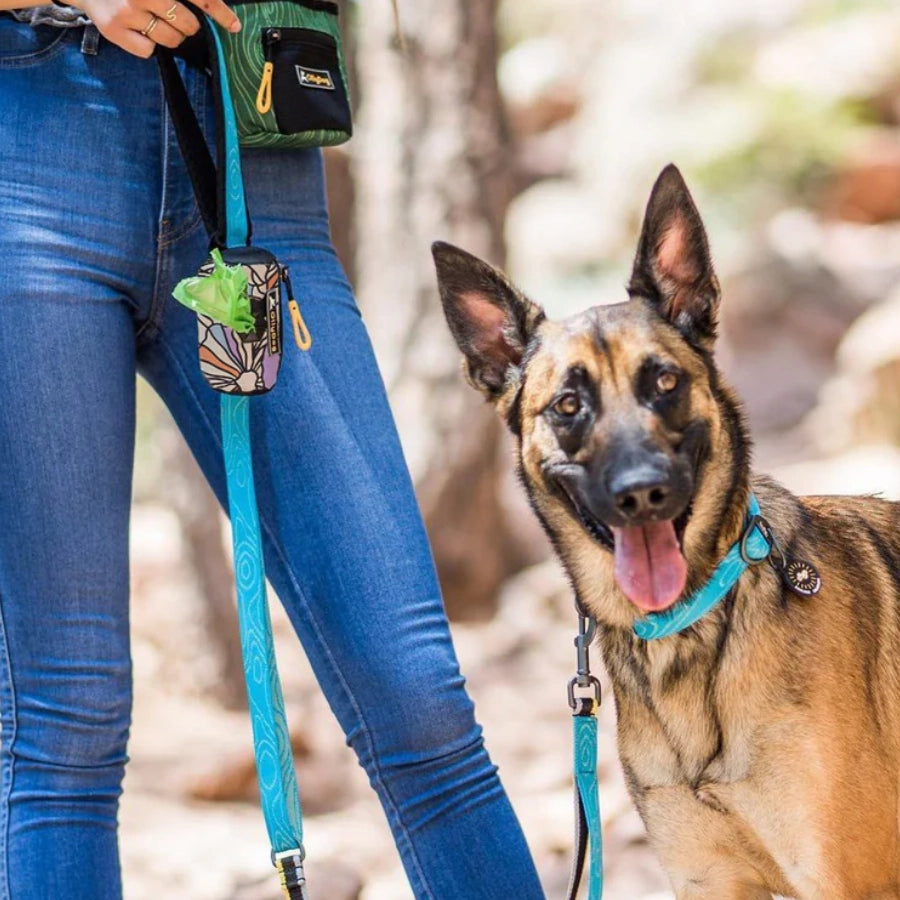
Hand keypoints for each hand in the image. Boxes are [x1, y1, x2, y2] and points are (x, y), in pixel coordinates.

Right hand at [73, 0, 240, 57]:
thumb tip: (208, 6)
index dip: (220, 12)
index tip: (234, 26)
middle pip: (188, 25)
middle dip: (188, 25)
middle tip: (174, 17)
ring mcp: (127, 11)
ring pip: (171, 40)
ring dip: (170, 36)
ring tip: (153, 21)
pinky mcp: (114, 30)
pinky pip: (148, 51)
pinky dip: (147, 45)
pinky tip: (136, 30)